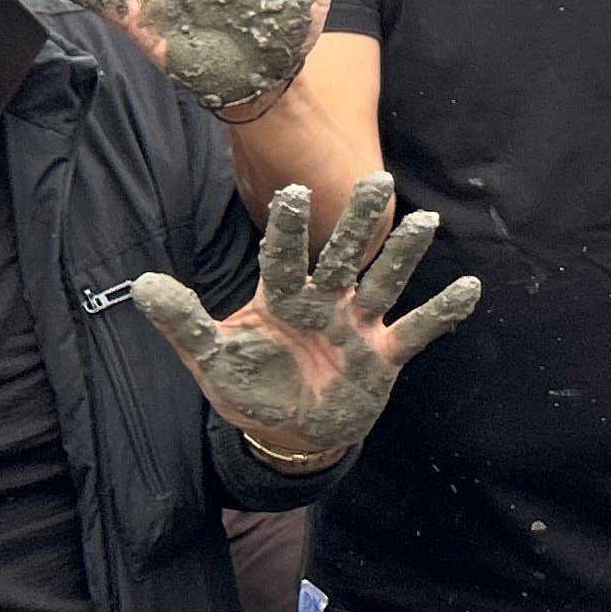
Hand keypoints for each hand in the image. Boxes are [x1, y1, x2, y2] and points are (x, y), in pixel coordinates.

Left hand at [135, 175, 478, 462]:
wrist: (288, 433)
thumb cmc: (250, 386)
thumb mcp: (211, 357)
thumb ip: (184, 322)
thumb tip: (141, 285)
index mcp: (281, 296)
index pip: (285, 256)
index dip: (290, 228)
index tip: (295, 191)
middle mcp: (324, 300)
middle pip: (344, 253)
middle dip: (358, 220)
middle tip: (376, 179)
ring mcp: (357, 325)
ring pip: (385, 281)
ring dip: (405, 254)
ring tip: (426, 221)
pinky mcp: (383, 354)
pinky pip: (416, 330)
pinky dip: (441, 311)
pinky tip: (469, 288)